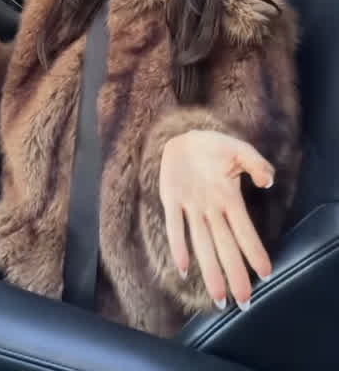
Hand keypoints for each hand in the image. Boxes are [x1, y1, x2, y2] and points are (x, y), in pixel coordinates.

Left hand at [159, 129, 273, 310]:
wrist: (186, 137)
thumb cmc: (216, 147)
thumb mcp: (240, 150)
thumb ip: (257, 164)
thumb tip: (268, 180)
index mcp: (229, 198)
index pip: (244, 230)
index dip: (254, 250)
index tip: (266, 272)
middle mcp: (211, 209)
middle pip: (225, 245)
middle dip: (234, 273)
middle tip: (243, 301)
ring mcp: (191, 206)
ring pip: (201, 243)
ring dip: (210, 269)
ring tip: (219, 296)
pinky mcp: (171, 199)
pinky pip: (174, 226)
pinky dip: (178, 245)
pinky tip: (181, 266)